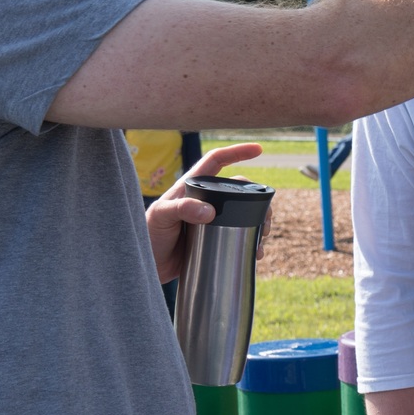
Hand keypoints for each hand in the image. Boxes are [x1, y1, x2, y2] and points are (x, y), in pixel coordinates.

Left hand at [147, 143, 263, 283]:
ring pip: (243, 213)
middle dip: (258, 199)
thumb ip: (182, 209)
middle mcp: (205, 200)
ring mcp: (211, 219)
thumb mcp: (161, 217)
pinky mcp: (215, 238)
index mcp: (191, 187)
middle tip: (266, 215)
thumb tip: (211, 211)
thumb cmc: (148, 235)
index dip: (237, 152)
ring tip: (263, 236)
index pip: (216, 161)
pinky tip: (257, 252)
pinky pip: (239, 235)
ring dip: (259, 223)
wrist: (147, 264)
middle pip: (239, 190)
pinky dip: (252, 242)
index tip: (257, 149)